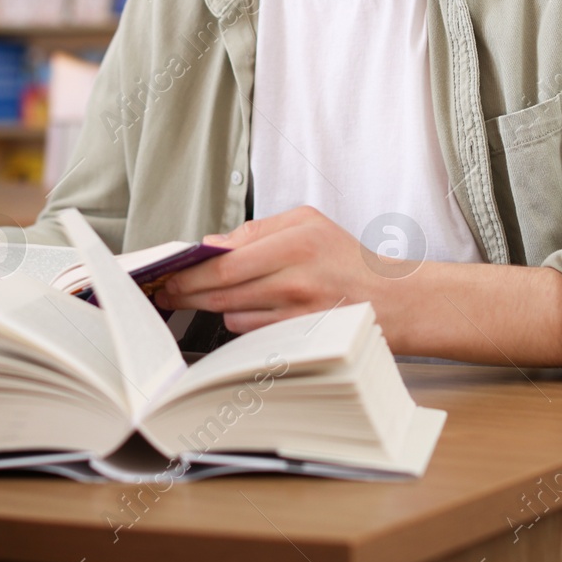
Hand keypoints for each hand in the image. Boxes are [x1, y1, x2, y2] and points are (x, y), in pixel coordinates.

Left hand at [154, 205, 402, 333]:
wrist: (393, 299)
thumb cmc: (346, 259)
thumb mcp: (307, 223)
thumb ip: (257, 231)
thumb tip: (211, 245)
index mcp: (297, 241)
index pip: (226, 260)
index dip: (190, 270)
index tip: (168, 272)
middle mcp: (296, 278)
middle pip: (222, 290)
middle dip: (187, 292)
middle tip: (168, 292)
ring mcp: (298, 313)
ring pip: (232, 313)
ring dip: (215, 307)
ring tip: (212, 297)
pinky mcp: (299, 338)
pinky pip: (251, 332)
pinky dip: (240, 321)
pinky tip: (247, 310)